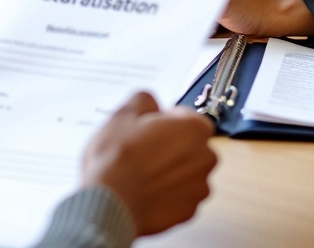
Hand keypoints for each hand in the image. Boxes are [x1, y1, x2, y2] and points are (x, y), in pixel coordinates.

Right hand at [82, 91, 216, 235]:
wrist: (110, 204)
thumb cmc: (118, 160)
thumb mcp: (124, 113)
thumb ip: (144, 100)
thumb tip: (149, 103)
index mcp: (194, 129)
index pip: (189, 116)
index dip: (168, 119)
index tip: (153, 125)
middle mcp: (204, 159)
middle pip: (191, 145)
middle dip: (172, 145)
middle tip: (144, 148)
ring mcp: (197, 189)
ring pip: (186, 173)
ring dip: (170, 171)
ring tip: (142, 172)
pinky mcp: (187, 213)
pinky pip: (180, 196)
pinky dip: (166, 193)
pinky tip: (145, 190)